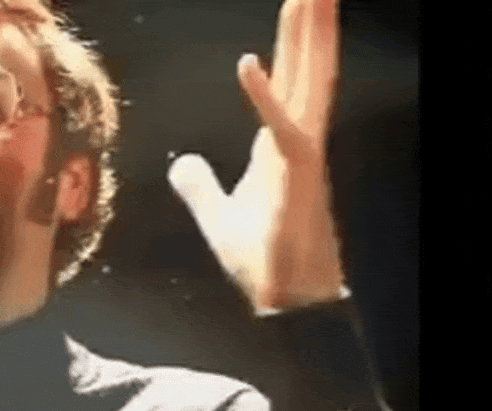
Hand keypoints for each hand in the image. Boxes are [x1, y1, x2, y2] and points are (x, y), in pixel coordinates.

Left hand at [168, 0, 343, 312]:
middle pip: (306, 70)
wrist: (283, 300)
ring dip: (309, 38)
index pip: (289, 81)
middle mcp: (297, 141)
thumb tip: (182, 163)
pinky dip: (264, 98)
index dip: (293, 44)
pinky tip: (247, 62)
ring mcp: (302, 155)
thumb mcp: (219, 216)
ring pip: (310, 83)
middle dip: (309, 25)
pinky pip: (282, 129)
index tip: (296, 8)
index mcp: (280, 146)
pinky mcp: (297, 177)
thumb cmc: (262, 261)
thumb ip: (200, 187)